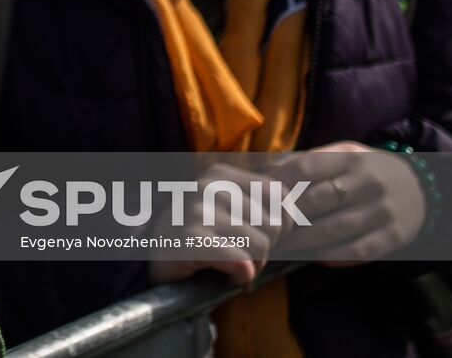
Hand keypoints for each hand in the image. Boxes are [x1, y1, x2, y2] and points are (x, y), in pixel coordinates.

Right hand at [148, 162, 289, 287]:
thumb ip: (260, 205)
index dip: (282, 223)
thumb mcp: (228, 209)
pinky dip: (240, 276)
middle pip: (274, 223)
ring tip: (231, 264)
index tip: (260, 236)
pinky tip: (225, 274)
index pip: (280, 195)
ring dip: (253, 266)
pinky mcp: (191, 240)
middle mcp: (209, 186)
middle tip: (243, 254)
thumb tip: (300, 214)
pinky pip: (241, 262)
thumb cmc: (199, 235)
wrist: (151, 255)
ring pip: (261, 246)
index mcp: (222, 174)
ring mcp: (198, 211)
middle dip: (267, 249)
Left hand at [270, 141, 425, 265]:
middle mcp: (368, 183)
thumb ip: (309, 160)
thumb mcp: (344, 154)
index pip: (305, 168)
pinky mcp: (391, 238)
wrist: (421, 189)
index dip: (277, 183)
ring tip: (278, 245)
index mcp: (351, 157)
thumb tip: (265, 172)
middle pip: (314, 201)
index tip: (259, 196)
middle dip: (284, 216)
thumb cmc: (366, 170)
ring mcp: (381, 212)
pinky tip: (310, 256)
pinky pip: (353, 252)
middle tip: (261, 227)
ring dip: (299, 241)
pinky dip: (327, 256)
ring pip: (331, 230)